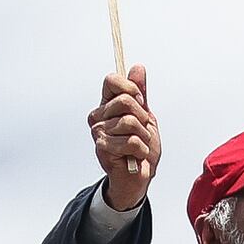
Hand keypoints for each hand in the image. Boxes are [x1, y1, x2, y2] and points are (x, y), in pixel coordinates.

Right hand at [88, 65, 161, 212]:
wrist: (140, 176)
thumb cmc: (141, 147)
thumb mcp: (145, 116)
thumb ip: (140, 93)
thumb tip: (137, 67)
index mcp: (106, 105)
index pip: (111, 80)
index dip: (131, 87)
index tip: (140, 101)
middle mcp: (98, 117)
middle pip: (126, 100)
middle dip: (143, 117)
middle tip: (142, 131)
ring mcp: (98, 133)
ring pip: (130, 122)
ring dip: (144, 137)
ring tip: (139, 146)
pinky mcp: (103, 149)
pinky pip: (132, 141)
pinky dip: (141, 150)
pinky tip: (136, 156)